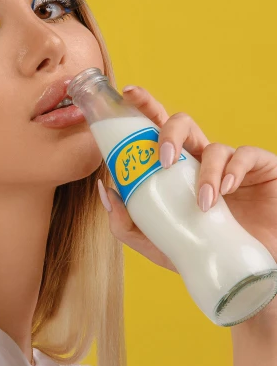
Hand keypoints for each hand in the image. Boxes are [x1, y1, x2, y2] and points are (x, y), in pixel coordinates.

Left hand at [97, 85, 276, 273]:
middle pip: (182, 125)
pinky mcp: (259, 169)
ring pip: (213, 146)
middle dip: (169, 132)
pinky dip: (233, 171)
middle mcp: (200, 161)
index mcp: (175, 170)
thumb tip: (105, 189)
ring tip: (202, 203)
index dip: (144, 107)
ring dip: (204, 172)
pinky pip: (245, 156)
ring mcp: (230, 164)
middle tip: (163, 158)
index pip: (156, 131)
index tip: (127, 94)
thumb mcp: (158, 244)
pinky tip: (227, 190)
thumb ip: (127, 223)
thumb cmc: (203, 253)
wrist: (244, 271)